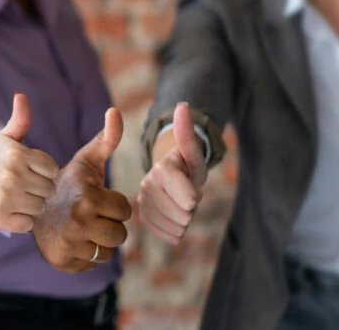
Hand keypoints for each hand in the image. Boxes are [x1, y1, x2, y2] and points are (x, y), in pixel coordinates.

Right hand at [0, 93, 58, 232]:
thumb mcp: (4, 139)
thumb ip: (20, 119)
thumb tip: (21, 95)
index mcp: (17, 154)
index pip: (52, 170)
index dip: (41, 172)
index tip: (25, 171)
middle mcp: (12, 175)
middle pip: (49, 190)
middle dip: (37, 189)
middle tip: (17, 186)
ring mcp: (5, 198)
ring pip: (40, 207)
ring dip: (29, 206)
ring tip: (12, 197)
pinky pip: (28, 224)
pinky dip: (19, 221)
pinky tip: (7, 210)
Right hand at [32, 108, 131, 272]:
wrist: (27, 206)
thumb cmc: (64, 183)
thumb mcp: (84, 161)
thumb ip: (106, 139)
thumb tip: (115, 112)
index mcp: (87, 198)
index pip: (125, 210)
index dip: (112, 203)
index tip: (92, 197)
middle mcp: (77, 222)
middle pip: (119, 235)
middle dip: (107, 224)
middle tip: (87, 214)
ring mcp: (68, 244)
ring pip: (107, 252)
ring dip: (97, 241)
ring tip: (79, 226)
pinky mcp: (61, 261)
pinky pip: (91, 264)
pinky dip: (83, 255)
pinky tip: (70, 240)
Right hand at [137, 103, 207, 244]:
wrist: (172, 177)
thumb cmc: (187, 165)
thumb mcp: (193, 153)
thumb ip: (188, 134)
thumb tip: (182, 105)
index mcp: (161, 169)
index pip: (188, 199)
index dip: (195, 198)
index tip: (194, 192)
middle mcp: (146, 185)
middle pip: (184, 214)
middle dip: (192, 208)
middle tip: (186, 195)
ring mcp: (143, 202)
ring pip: (177, 227)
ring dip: (185, 220)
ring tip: (181, 205)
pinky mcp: (143, 217)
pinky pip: (166, 234)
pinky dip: (176, 230)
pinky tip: (175, 218)